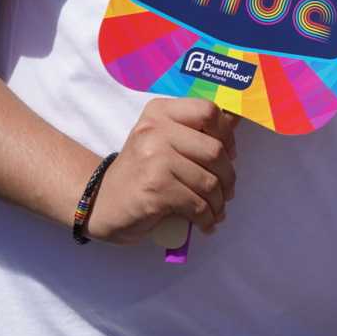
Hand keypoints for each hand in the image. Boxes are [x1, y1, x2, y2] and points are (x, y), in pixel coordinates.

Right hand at [83, 98, 239, 244]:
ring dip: (219, 202)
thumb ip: (193, 131)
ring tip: (217, 211)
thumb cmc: (139, 172)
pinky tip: (206, 224)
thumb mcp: (162, 141)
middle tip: (228, 192)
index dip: (228, 135)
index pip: (208, 111)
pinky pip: (197, 205)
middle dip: (229, 177)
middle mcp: (155, 130)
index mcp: (160, 112)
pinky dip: (207, 218)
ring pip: (209, 181)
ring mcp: (154, 159)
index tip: (230, 154)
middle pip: (215, 150)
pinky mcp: (154, 189)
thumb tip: (237, 119)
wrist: (99, 203)